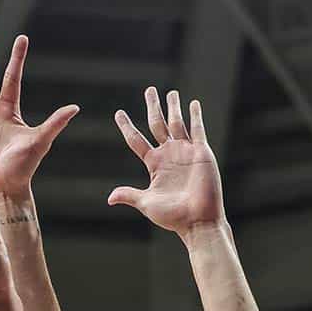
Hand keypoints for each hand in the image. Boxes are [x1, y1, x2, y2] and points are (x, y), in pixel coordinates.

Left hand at [108, 86, 224, 235]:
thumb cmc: (173, 216)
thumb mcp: (147, 204)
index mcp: (154, 164)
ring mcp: (185, 152)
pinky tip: (193, 104)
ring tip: (170, 93)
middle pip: (157, 124)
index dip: (127, 126)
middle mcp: (169, 155)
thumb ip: (129, 195)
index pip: (136, 140)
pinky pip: (198, 130)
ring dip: (174, 107)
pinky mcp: (201, 152)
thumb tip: (109, 198)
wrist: (197, 221)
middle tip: (149, 90)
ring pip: (177, 123)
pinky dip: (195, 116)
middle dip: (153, 106)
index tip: (119, 113)